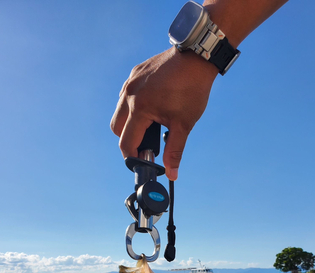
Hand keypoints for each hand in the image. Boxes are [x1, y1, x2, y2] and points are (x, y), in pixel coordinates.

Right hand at [110, 47, 217, 179]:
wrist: (198, 56)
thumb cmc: (192, 89)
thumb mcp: (184, 124)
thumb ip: (174, 151)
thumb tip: (172, 173)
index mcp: (140, 109)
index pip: (126, 142)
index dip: (132, 157)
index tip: (143, 162)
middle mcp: (129, 94)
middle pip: (117, 128)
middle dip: (128, 140)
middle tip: (147, 145)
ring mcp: (130, 82)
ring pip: (119, 111)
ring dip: (129, 124)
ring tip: (151, 126)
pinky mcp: (135, 73)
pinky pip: (126, 96)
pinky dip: (133, 107)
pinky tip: (152, 108)